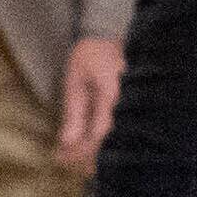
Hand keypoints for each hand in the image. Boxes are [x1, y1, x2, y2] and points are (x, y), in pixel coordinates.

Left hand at [52, 29, 125, 175]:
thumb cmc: (90, 55)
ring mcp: (134, 104)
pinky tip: (90, 145)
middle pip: (110, 141)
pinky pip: (120, 128)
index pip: (98, 134)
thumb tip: (67, 143)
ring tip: (75, 159)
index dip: (80, 150)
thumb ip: (73, 114)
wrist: (109, 34)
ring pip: (116, 138)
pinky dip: (104, 139)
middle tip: (66, 163)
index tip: (61, 159)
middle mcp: (128, 103)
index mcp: (113, 96)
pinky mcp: (135, 105)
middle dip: (87, 156)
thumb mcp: (75, 83)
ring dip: (95, 151)